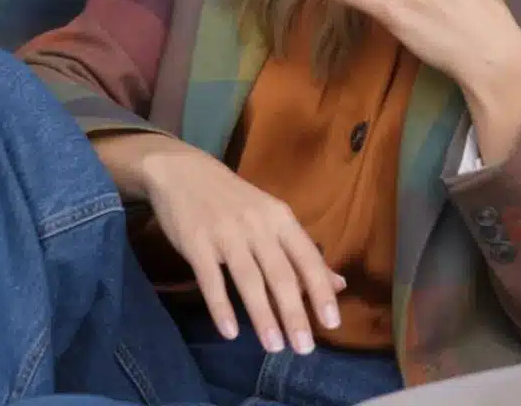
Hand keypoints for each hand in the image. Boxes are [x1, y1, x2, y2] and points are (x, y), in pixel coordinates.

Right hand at [137, 138, 343, 354]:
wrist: (182, 171)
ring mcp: (225, 233)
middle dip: (294, 313)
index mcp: (279, 217)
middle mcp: (256, 225)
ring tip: (274, 347)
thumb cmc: (233, 198)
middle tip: (304, 348)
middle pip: (280, 273)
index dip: (320, 290)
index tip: (332, 323)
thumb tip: (338, 283)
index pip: (307, 257)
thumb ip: (301, 250)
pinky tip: (230, 333)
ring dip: (263, 316)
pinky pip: (211, 280)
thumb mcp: (272, 216)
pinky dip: (221, 307)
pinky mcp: (196, 243)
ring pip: (249, 279)